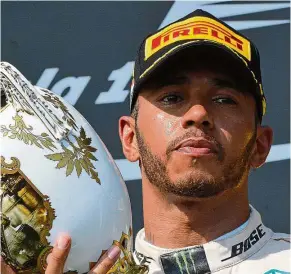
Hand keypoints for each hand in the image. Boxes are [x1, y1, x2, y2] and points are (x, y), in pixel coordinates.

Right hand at [1, 234, 120, 273]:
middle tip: (116, 248)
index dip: (60, 255)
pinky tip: (113, 262)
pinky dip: (101, 272)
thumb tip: (0, 257)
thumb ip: (8, 272)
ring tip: (118, 249)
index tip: (66, 237)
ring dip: (106, 267)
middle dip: (102, 264)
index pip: (54, 268)